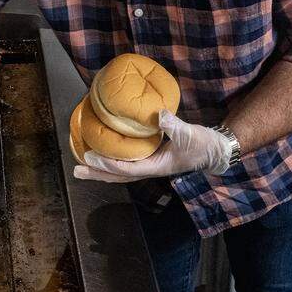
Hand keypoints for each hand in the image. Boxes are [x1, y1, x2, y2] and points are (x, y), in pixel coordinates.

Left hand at [72, 109, 232, 182]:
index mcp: (156, 166)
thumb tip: (159, 115)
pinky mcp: (152, 159)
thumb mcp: (189, 134)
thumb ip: (174, 125)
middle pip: (118, 176)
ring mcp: (150, 166)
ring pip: (120, 172)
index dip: (107, 164)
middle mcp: (150, 169)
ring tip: (82, 167)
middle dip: (97, 174)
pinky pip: (127, 163)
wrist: (215, 150)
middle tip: (76, 171)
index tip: (89, 158)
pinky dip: (112, 161)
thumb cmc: (203, 143)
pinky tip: (104, 155)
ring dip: (101, 170)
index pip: (126, 168)